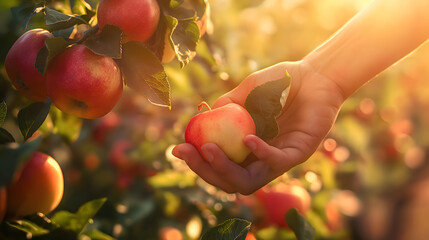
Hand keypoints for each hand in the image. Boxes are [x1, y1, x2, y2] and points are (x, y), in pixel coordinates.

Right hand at [173, 61, 344, 193]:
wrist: (313, 75)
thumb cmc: (279, 83)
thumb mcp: (245, 92)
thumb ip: (225, 106)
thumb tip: (200, 120)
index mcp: (245, 149)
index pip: (218, 166)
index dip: (197, 162)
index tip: (179, 148)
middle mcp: (259, 159)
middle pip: (228, 181)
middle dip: (205, 170)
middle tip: (189, 152)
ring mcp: (277, 160)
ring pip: (248, 182)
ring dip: (225, 170)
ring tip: (210, 150)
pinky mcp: (297, 154)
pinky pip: (275, 162)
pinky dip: (259, 153)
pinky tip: (248, 139)